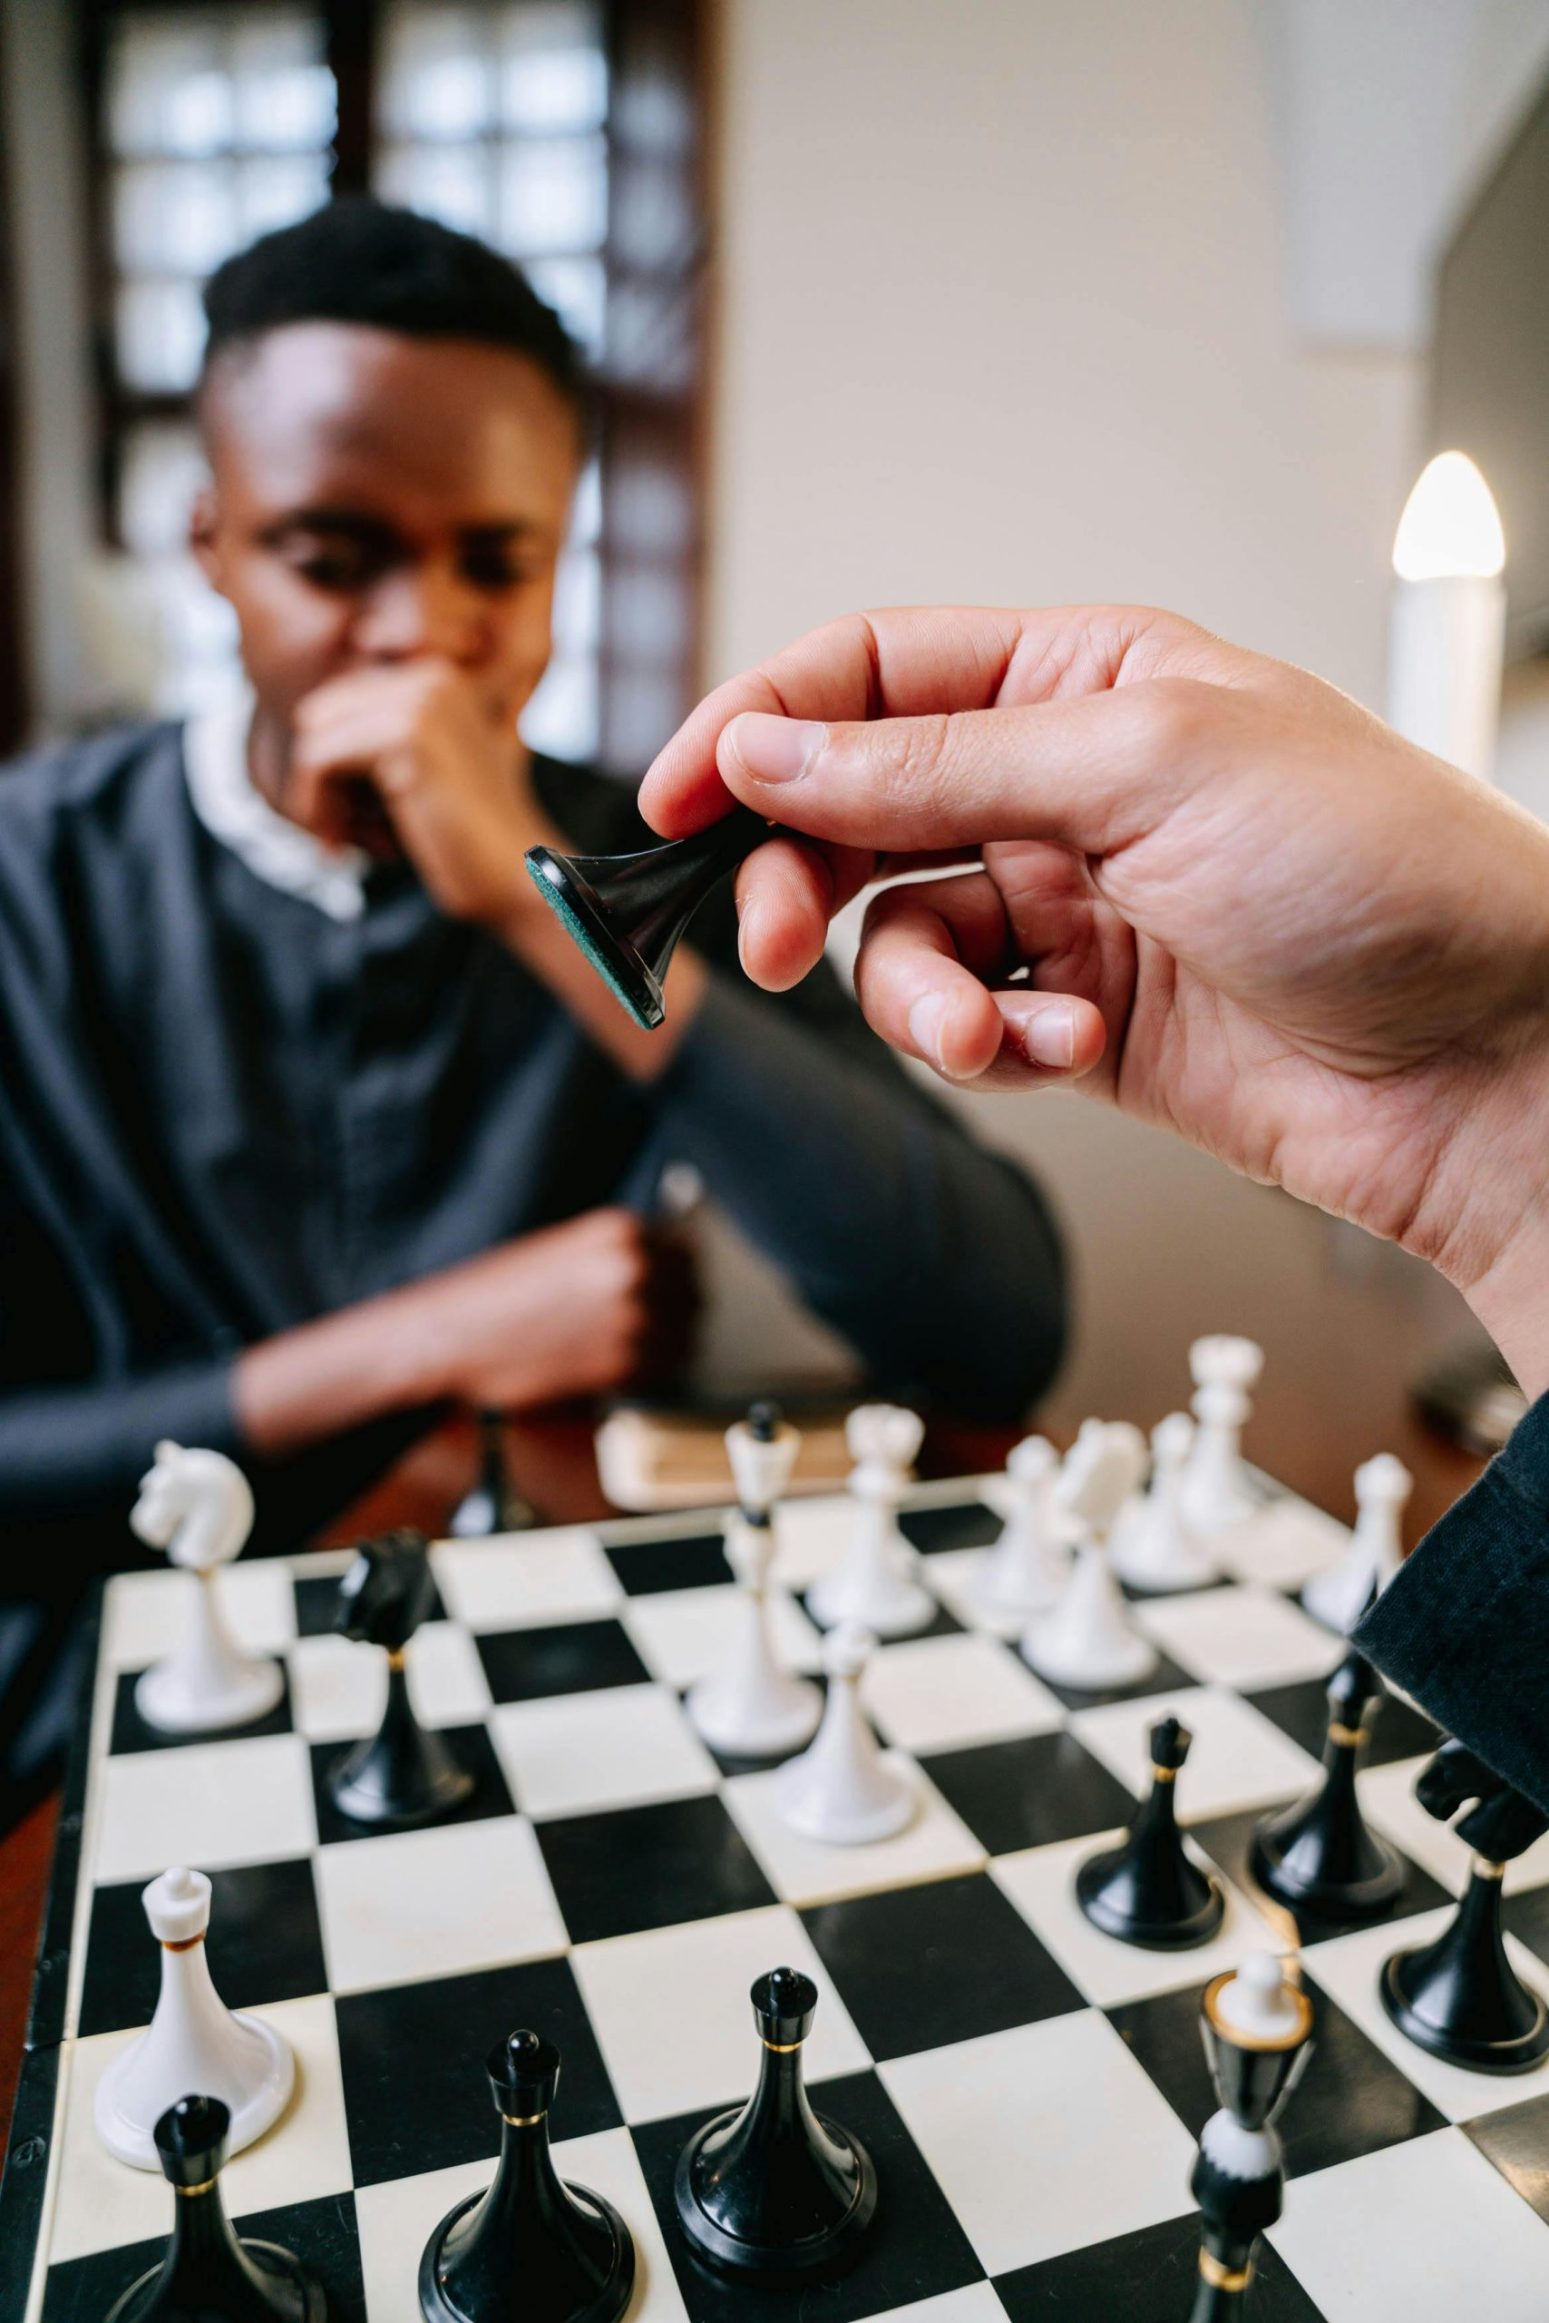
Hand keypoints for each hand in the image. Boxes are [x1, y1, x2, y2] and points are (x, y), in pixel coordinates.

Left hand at [288, 660, 534, 924]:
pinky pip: (316, 759)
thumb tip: (306, 722)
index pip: (338, 703)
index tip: (349, 819)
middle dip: (317, 775)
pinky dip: (315, 807)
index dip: (332, 763)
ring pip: (312, 732)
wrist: (516, 878)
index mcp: (437, 678)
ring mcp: (422, 700)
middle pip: (320, 711)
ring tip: (340, 840)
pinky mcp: (407, 734)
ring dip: (313, 796)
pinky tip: (340, 844)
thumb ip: (380, 741)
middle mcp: (432, 676)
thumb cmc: (467, 842)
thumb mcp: (421, 775)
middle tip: (340, 831)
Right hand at [407, 1208, 699, 1409]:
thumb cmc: (497, 1294)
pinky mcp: (624, 1365)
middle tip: (654, 1323)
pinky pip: (665, 1371)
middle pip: (695, 1293)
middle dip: (678, 1309)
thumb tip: (661, 1268)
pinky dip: (652, 1373)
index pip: (688, 1251)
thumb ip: (615, 1254)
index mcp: (620, 1231)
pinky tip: (620, 1368)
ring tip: (634, 1348)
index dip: (678, 1274)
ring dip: (670, 1345)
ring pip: (688, 1336)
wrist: (452, 1337)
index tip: (669, 1288)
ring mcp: (634, 1318)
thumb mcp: (561, 1248)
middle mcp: (635, 1269)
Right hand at [639, 604, 1548, 1391]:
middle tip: (767, 945)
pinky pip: (968, 1026)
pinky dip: (996, 1049)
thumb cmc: (1374, 870)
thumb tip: (769, 743)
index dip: (756, 725)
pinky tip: (1071, 1053)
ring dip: (916, 997)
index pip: (869, 673)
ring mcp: (1068, 906)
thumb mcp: (1141, 765)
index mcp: (1080, 676)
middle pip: (853, 813)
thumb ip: (933, 760)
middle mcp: (1061, 784)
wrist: (1489, 1057)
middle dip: (801, 883)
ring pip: (897, 940)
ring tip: (988, 1033)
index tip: (672, 800)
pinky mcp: (1081, 1019)